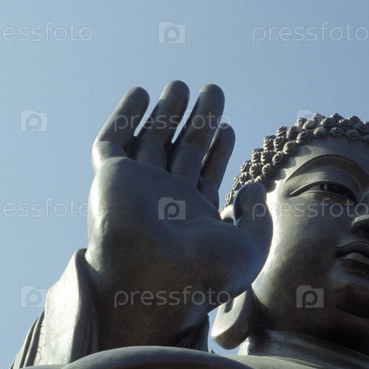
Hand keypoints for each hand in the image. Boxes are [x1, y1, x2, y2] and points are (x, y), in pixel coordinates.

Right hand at [85, 81, 270, 348]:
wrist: (156, 283)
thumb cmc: (206, 275)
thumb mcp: (251, 247)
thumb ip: (258, 214)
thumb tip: (255, 185)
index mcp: (195, 216)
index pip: (206, 173)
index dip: (218, 149)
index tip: (228, 128)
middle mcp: (165, 200)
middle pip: (184, 149)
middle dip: (199, 120)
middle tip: (213, 90)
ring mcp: (137, 187)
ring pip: (152, 140)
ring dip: (166, 112)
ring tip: (182, 85)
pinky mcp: (110, 178)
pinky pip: (112, 141)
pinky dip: (124, 116)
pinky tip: (140, 94)